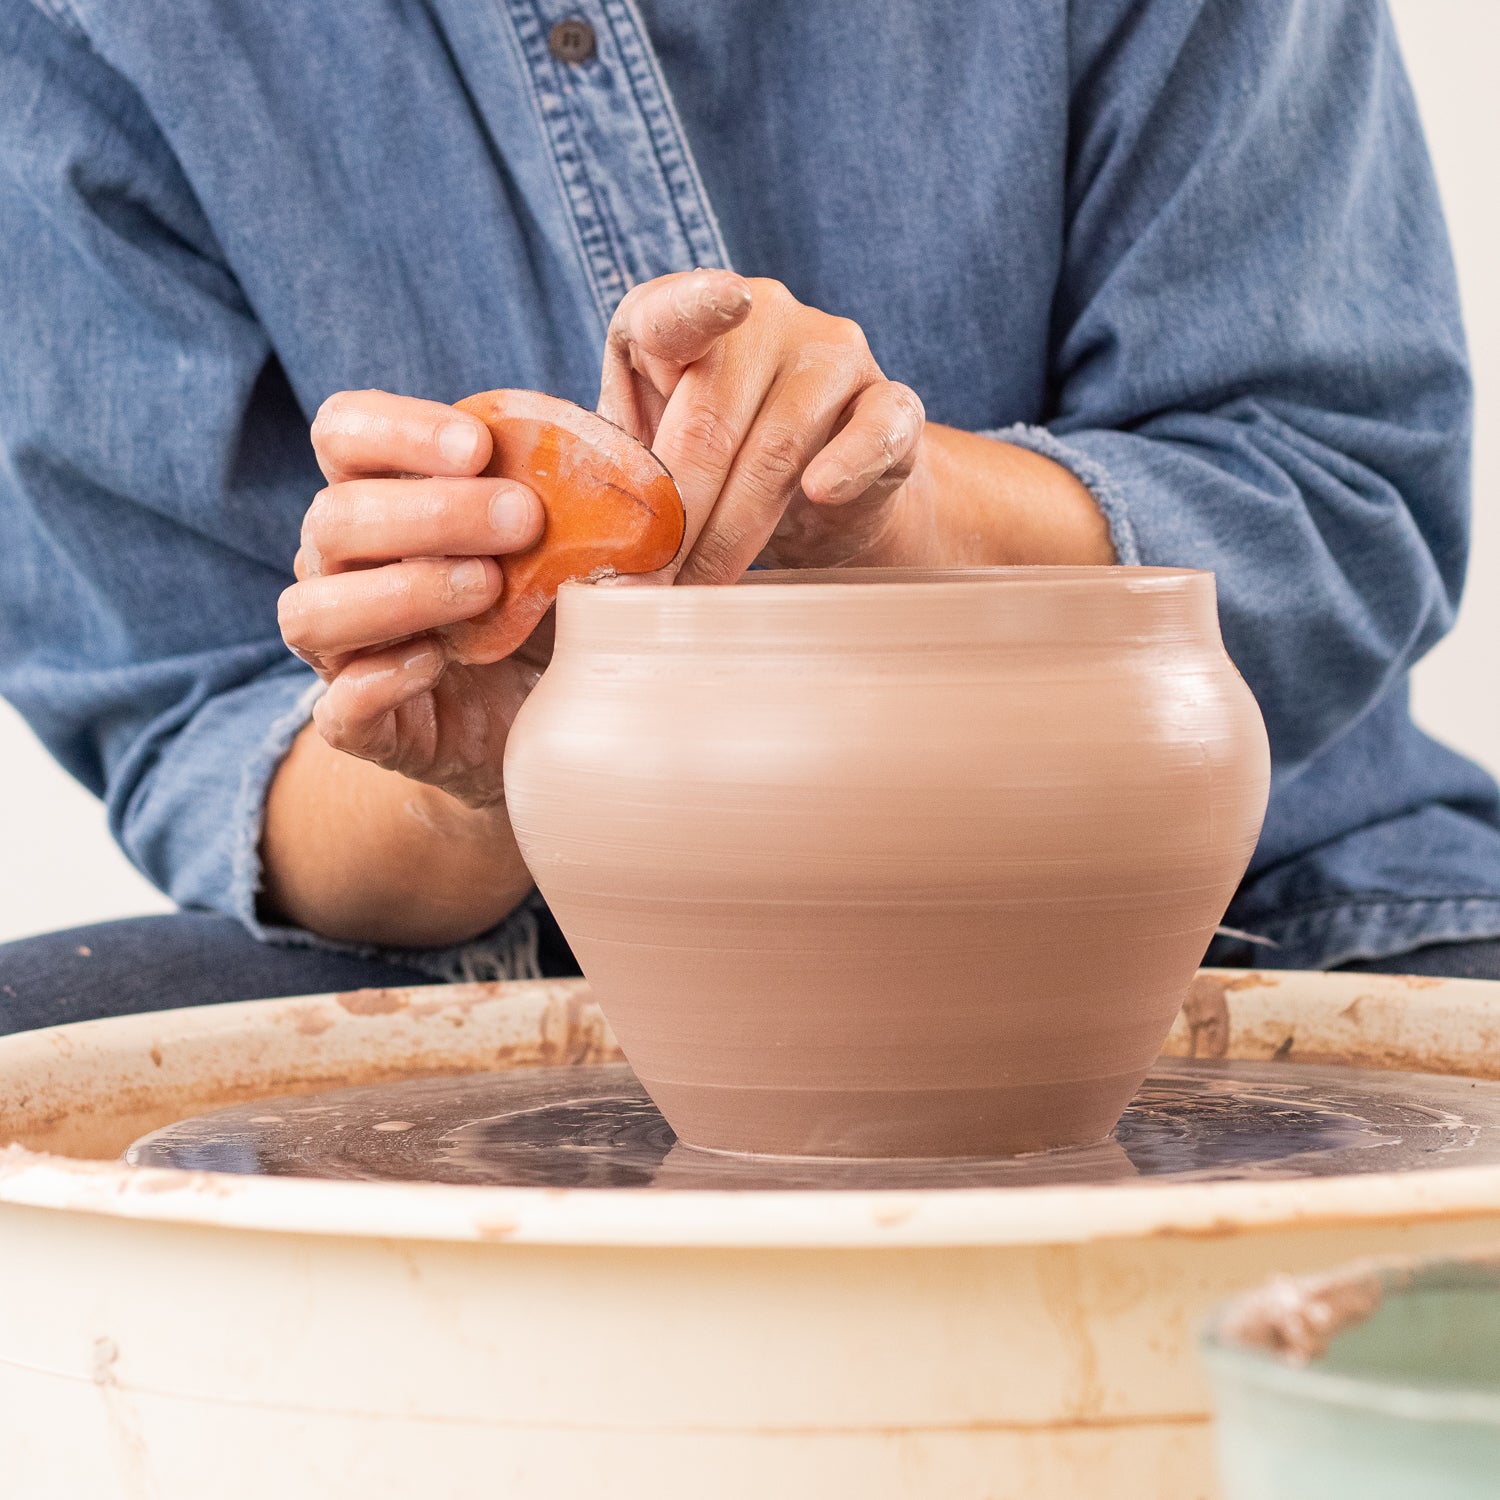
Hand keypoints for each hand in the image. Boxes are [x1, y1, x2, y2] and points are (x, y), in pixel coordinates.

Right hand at [277, 389, 546, 809]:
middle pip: (334, 518)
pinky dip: (380, 682)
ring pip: (312, 611)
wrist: (553, 721)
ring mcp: (342, 650)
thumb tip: (622, 490)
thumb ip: (574, 501)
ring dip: (402, 591)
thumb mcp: (567, 544)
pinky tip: (437, 662)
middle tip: (525, 520)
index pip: (343, 433)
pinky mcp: (362, 726)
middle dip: (431, 512)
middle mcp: (341, 568)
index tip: (479, 445)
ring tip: (488, 589)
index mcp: (380, 497)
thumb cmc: (550, 608)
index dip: (396, 429)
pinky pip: (337, 707)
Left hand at [599, 270, 931, 580]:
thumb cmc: (712, 467)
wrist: (819, 494)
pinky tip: (823, 491)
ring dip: (733, 533)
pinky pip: (875, 431)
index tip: (724, 304)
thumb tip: (584, 554)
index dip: (695, 306)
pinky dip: (848, 463)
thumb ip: (618, 475)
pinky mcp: (891, 404)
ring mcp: (833, 355)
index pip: (677, 310)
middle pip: (713, 419)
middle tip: (649, 587)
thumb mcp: (650, 456)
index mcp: (685, 318)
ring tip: (701, 588)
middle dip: (677, 517)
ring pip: (777, 448)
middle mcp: (764, 317)